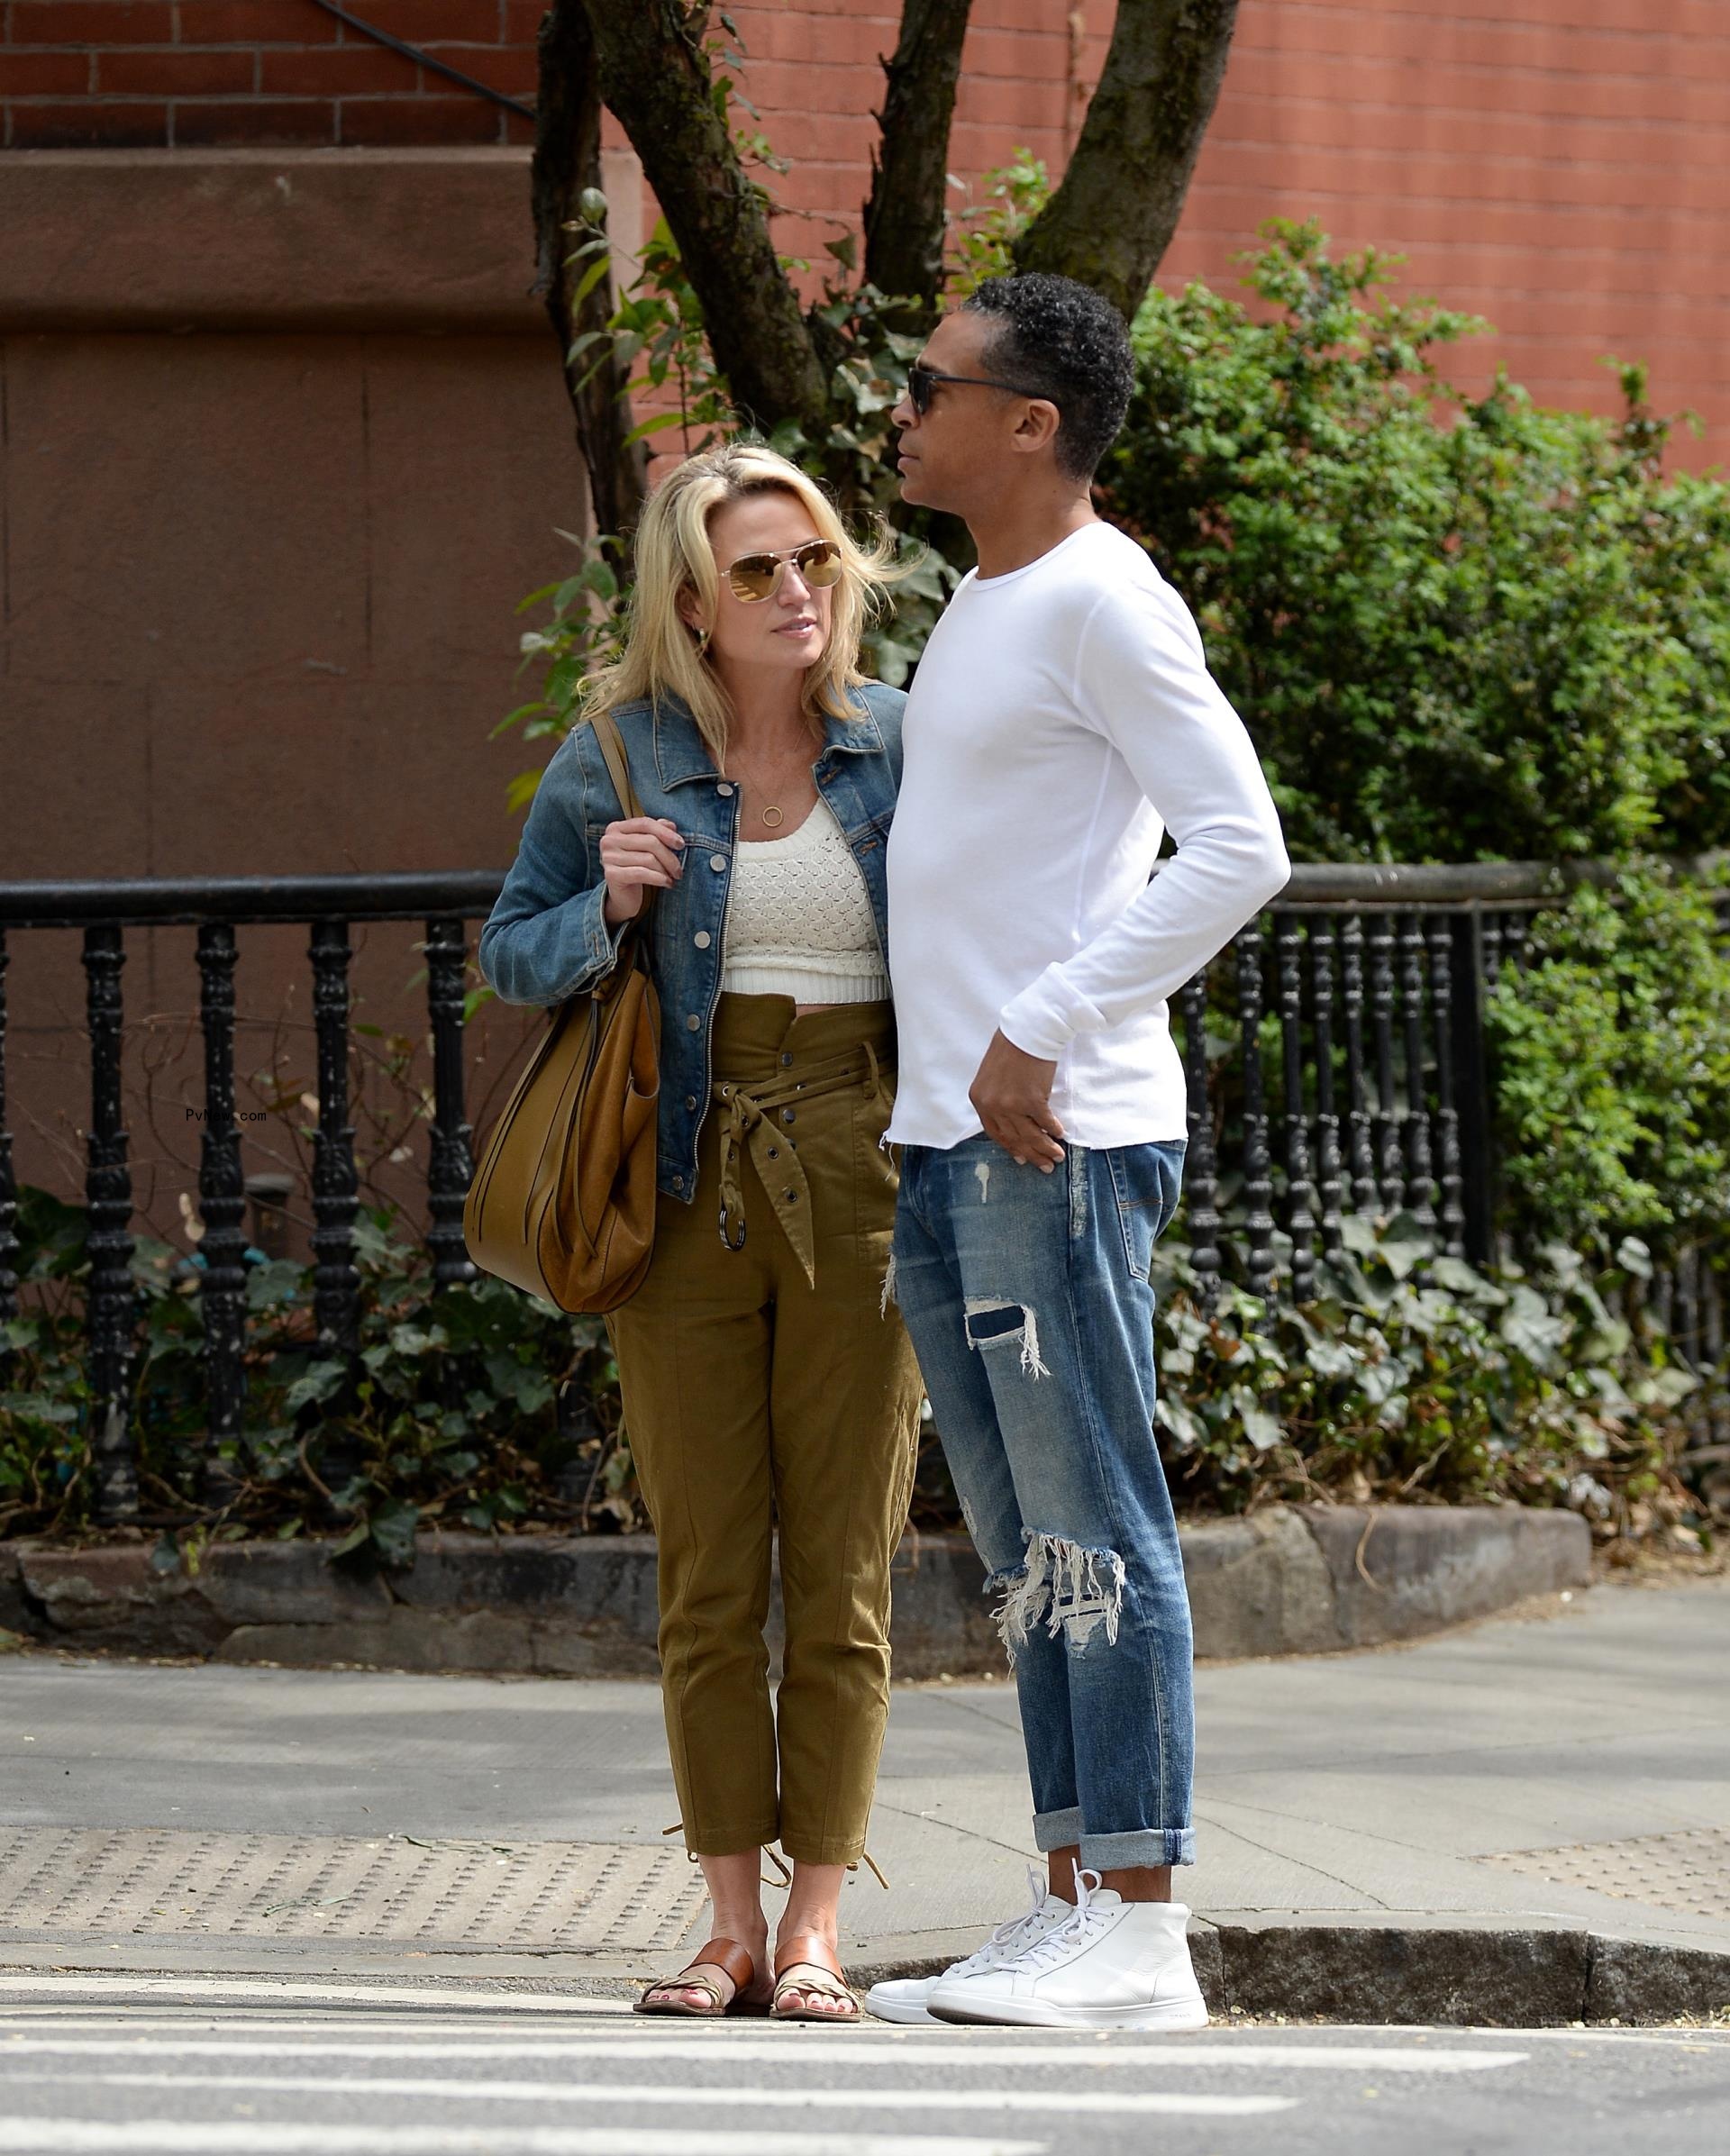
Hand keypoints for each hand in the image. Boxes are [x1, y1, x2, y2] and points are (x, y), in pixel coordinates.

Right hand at [600, 817, 684, 922]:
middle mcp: (609, 840)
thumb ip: (657, 832)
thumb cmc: (637, 867)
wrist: (624, 896)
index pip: (645, 824)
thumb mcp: (647, 848)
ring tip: (673, 877)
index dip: (666, 833)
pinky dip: (659, 878)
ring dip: (666, 870)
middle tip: (679, 869)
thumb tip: (672, 826)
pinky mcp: (611, 874)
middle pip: (650, 841)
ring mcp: (608, 857)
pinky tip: (668, 883)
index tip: (680, 844)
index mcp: (616, 828)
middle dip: (669, 856)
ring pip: (648, 858)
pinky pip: (642, 873)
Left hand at [969, 1030, 1064, 1170]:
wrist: (1028, 1031)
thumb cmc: (1011, 1047)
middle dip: (1031, 1154)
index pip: (995, 1132)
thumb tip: (1011, 1119)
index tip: (1021, 1157)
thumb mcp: (991, 1075)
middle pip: (1013, 1138)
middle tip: (1044, 1166)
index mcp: (979, 1099)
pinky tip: (1060, 1135)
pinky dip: (1054, 1130)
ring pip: (1031, 1135)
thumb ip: (996, 1097)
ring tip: (1056, 1156)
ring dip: (1045, 1148)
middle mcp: (992, 1106)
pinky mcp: (1032, 1100)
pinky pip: (1046, 1122)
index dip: (1011, 1147)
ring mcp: (1012, 1105)